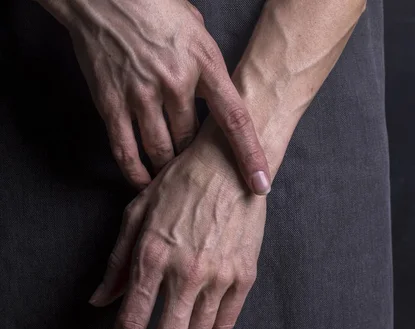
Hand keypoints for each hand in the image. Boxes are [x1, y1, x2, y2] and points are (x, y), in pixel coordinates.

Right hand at [38, 0, 270, 193]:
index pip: (235, 119)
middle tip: (201, 172)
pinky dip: (135, 172)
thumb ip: (209, 68)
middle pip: (192, 140)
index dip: (250, 154)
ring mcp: (140, 94)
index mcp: (205, 64)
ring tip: (173, 179)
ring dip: (168, 168)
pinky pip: (125, 149)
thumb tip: (216, 97)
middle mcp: (175, 82)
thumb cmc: (155, 7)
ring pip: (161, 150)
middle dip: (196, 159)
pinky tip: (144, 182)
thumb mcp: (197, 32)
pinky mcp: (110, 102)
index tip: (261, 182)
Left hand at [87, 116, 265, 328]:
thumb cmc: (181, 183)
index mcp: (154, 257)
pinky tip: (202, 321)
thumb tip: (101, 300)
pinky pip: (227, 320)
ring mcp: (220, 276)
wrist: (231, 164)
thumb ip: (118, 262)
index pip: (132, 321)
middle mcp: (187, 273)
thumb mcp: (138, 214)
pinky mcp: (244, 274)